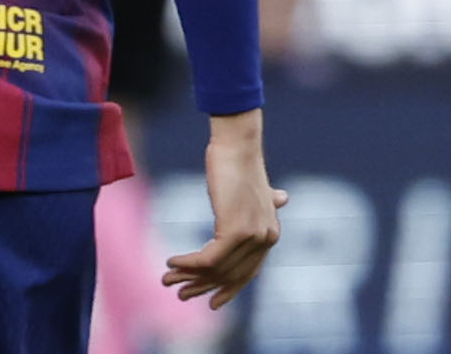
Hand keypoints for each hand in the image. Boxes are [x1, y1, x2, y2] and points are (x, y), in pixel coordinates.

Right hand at [164, 115, 286, 309]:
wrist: (236, 145)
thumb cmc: (241, 164)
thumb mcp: (258, 189)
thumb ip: (268, 202)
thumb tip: (283, 198)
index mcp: (271, 234)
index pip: (248, 274)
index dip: (228, 290)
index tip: (211, 304)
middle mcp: (266, 238)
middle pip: (229, 276)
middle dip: (202, 287)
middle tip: (180, 295)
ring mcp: (253, 236)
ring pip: (215, 269)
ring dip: (187, 277)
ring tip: (166, 280)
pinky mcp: (235, 231)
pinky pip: (207, 259)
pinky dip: (187, 263)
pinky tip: (171, 263)